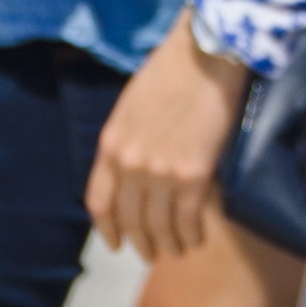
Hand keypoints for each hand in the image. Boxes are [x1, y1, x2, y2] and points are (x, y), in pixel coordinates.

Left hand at [87, 21, 248, 254]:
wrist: (206, 53)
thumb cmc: (172, 70)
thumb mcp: (132, 107)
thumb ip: (129, 142)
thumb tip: (137, 172)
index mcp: (111, 144)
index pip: (100, 203)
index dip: (108, 229)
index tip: (117, 243)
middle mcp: (130, 164)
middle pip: (131, 220)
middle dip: (142, 243)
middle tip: (152, 253)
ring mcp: (160, 172)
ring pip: (160, 226)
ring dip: (169, 245)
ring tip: (179, 251)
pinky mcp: (193, 174)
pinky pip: (188, 219)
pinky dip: (192, 234)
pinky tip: (197, 238)